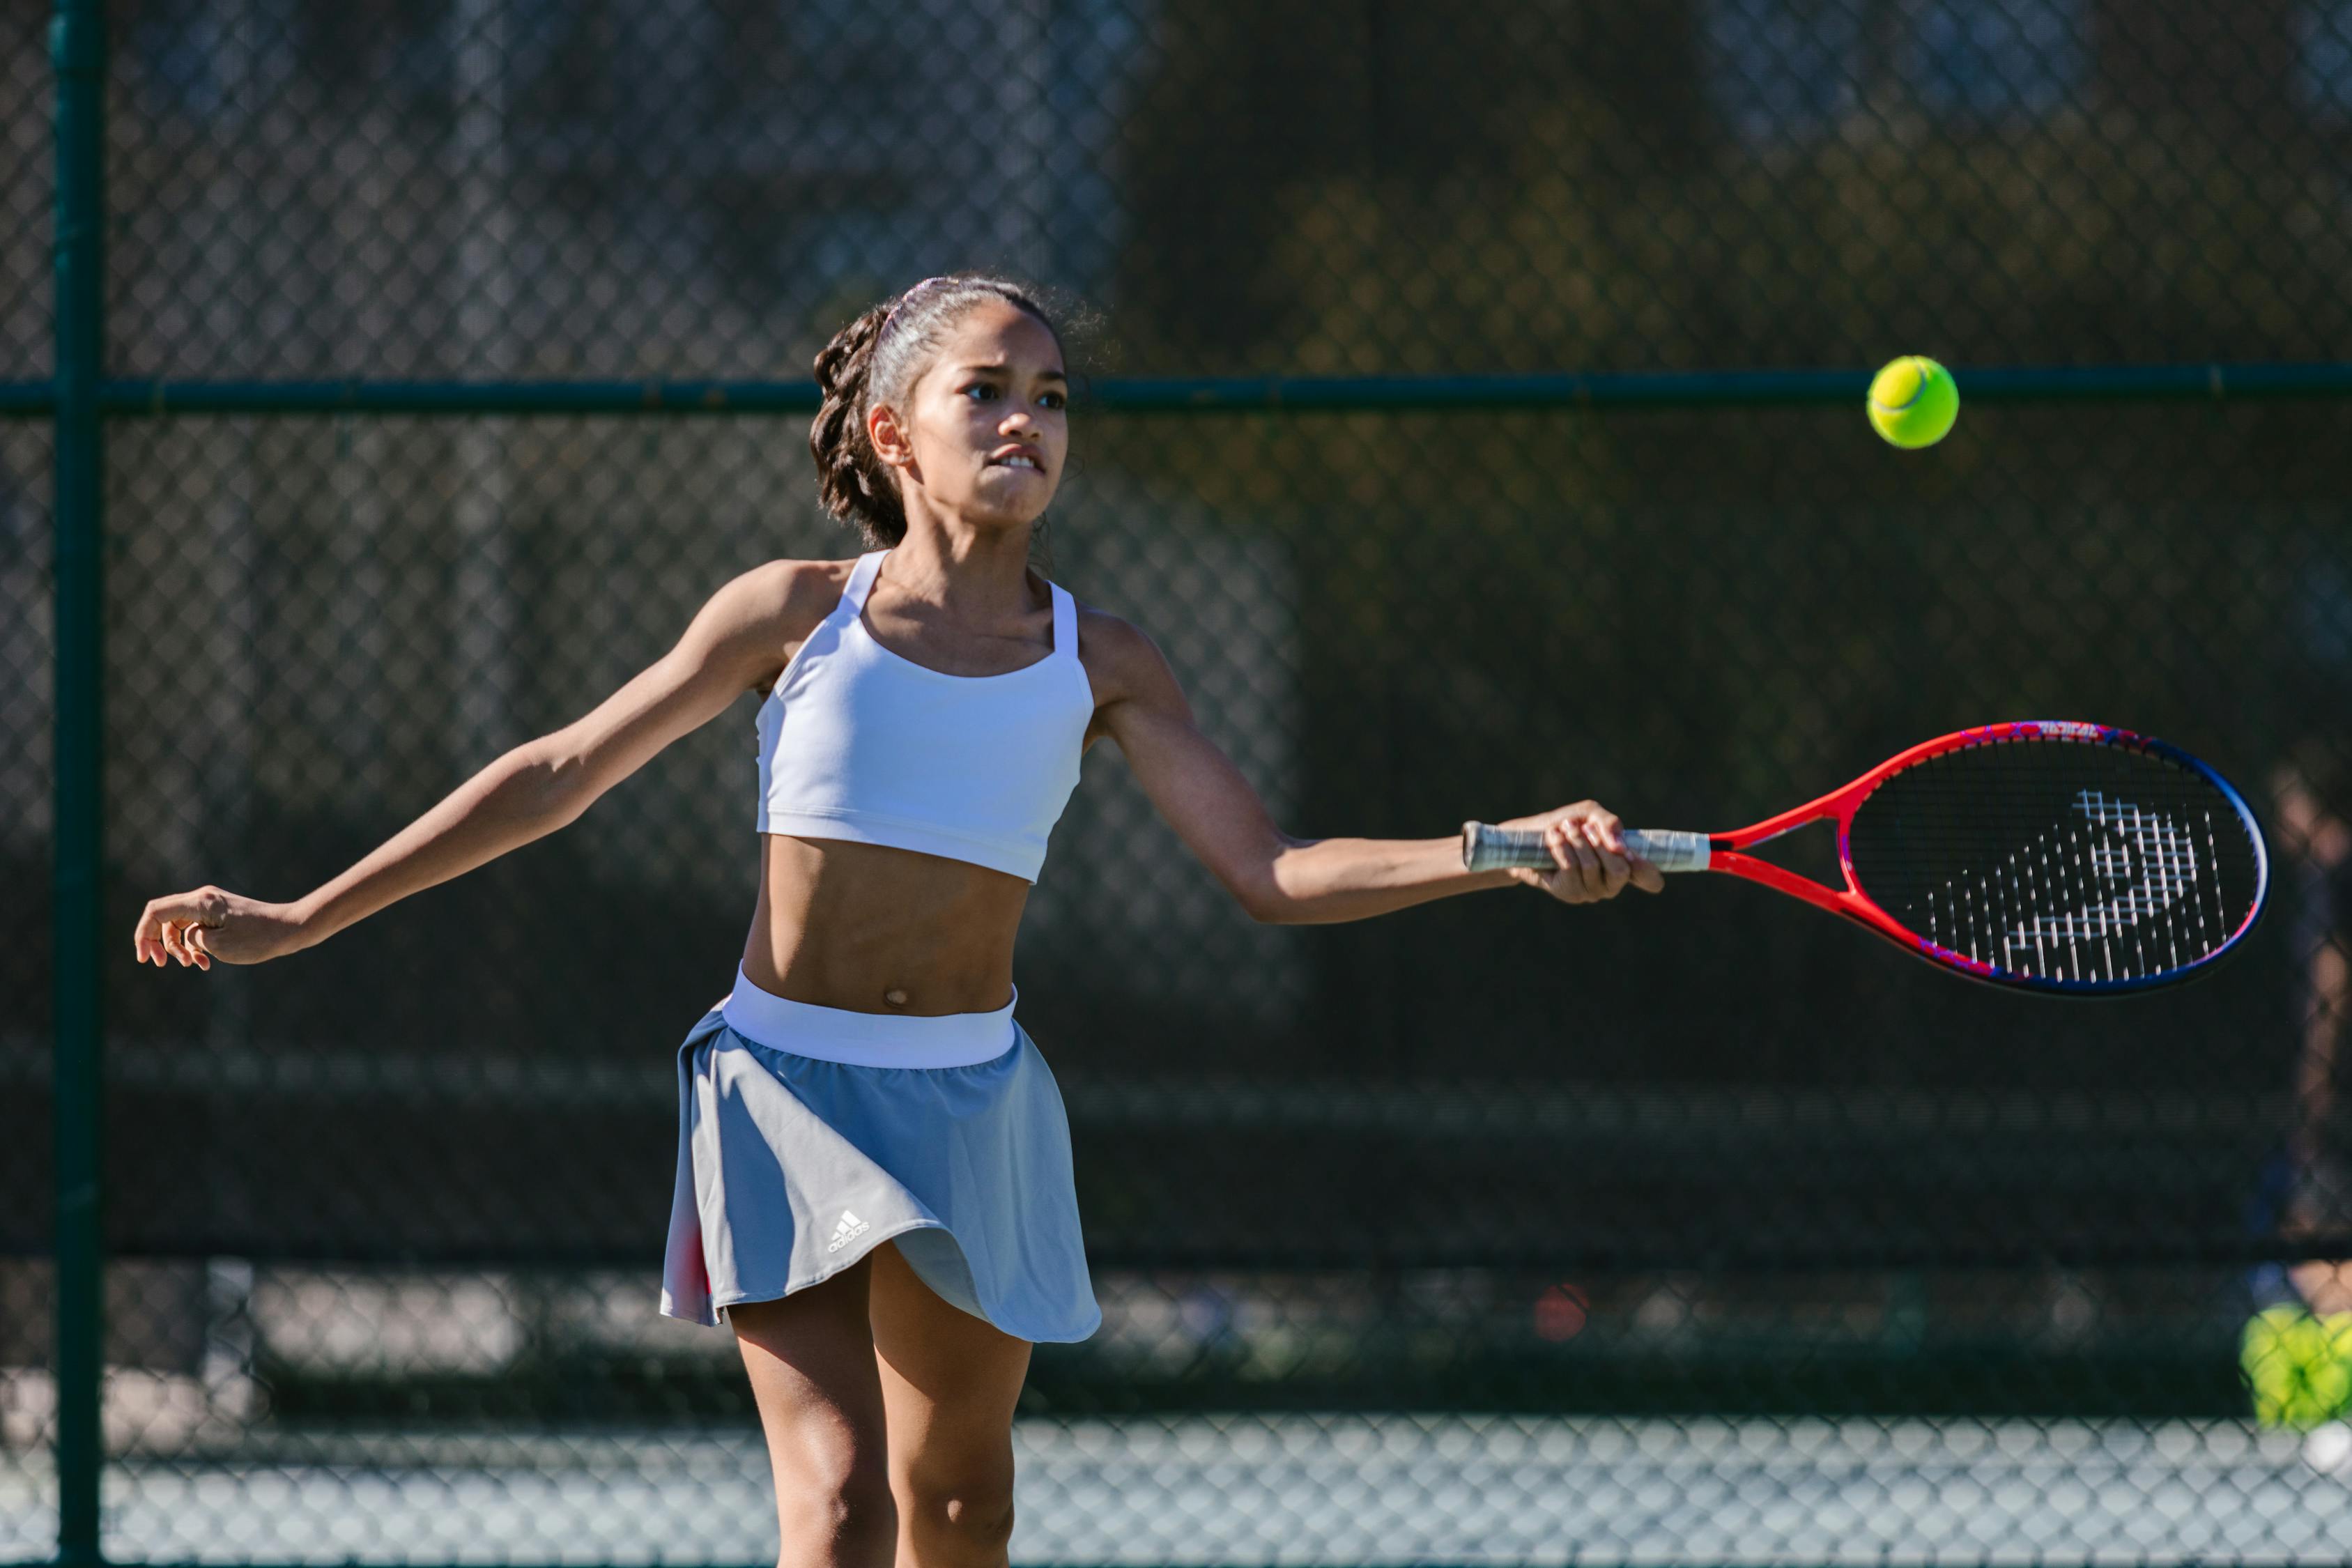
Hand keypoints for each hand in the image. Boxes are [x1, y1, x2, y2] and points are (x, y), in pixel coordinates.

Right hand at [133, 886, 307, 969]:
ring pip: (179, 926)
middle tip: (161, 965)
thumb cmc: (258, 939)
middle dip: (159, 943)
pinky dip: (194, 946)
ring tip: (195, 965)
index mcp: (199, 902)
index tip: (144, 959)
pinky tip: (204, 964)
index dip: (143, 934)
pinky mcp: (219, 914)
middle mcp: (202, 898)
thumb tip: (186, 935)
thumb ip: (191, 939)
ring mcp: (211, 905)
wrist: (291, 929)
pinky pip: (195, 929)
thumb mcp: (218, 945)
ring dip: (179, 948)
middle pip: (163, 918)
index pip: (155, 911)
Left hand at [1497, 800, 1665, 903]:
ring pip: (1593, 868)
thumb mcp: (1590, 814)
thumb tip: (1619, 846)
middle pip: (1621, 870)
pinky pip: (1572, 870)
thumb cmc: (1564, 825)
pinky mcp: (1569, 894)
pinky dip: (1562, 848)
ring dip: (1577, 841)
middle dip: (1600, 844)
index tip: (1633, 856)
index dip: (1649, 871)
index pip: (1649, 879)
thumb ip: (1609, 823)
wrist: (1527, 836)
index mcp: (1623, 864)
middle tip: (1584, 827)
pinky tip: (1553, 838)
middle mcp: (1611, 884)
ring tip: (1564, 828)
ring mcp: (1591, 892)